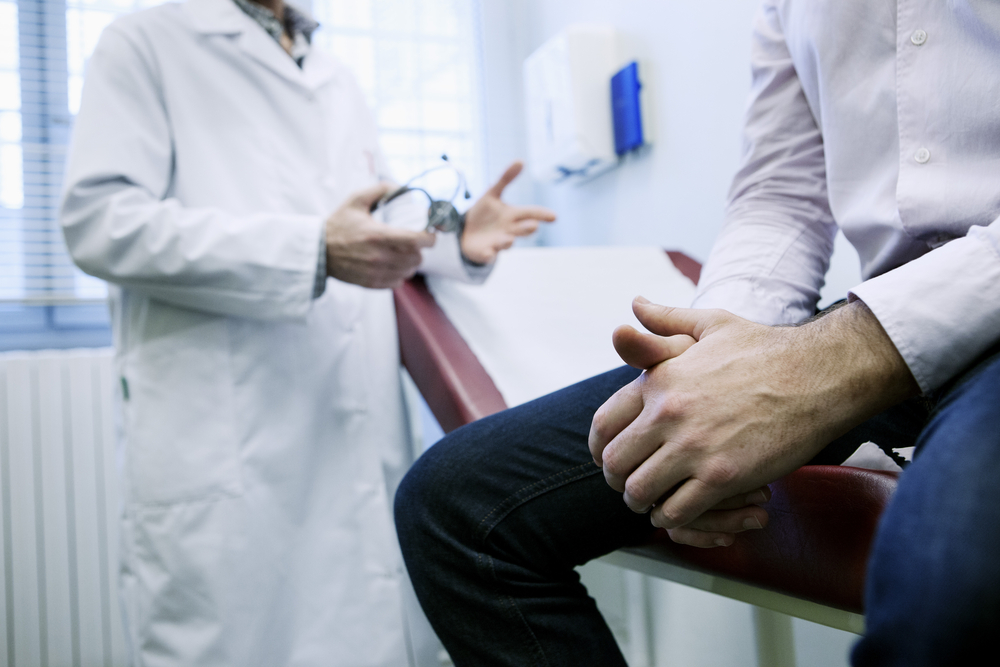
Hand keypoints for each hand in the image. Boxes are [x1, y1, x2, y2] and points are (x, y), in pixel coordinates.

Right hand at [326, 183, 435, 288]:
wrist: (319, 251)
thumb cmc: (338, 224)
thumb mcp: (355, 201)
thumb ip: (379, 190)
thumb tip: (398, 186)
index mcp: (378, 235)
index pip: (416, 240)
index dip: (429, 238)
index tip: (430, 233)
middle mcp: (379, 256)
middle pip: (417, 258)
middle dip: (419, 250)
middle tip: (414, 242)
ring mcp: (376, 272)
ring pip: (409, 272)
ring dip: (410, 263)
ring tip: (403, 254)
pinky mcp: (372, 283)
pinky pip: (398, 283)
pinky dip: (400, 274)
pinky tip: (393, 265)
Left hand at [460, 162, 555, 263]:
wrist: (466, 232)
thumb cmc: (484, 214)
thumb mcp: (492, 194)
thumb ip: (506, 178)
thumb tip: (521, 160)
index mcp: (513, 216)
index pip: (530, 213)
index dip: (542, 215)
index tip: (554, 217)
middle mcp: (509, 230)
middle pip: (521, 229)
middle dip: (527, 228)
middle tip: (533, 225)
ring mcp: (498, 242)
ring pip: (506, 243)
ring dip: (508, 241)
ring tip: (509, 239)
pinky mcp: (485, 252)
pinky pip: (488, 255)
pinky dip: (488, 254)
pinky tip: (488, 253)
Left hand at [608, 299, 767, 546]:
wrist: (818, 374)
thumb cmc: (765, 349)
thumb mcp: (710, 325)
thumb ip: (665, 320)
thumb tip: (635, 303)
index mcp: (658, 380)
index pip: (603, 424)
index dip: (598, 448)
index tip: (607, 458)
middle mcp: (667, 414)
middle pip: (615, 464)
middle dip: (619, 480)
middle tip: (631, 486)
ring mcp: (693, 447)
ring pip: (640, 492)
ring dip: (643, 503)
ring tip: (653, 503)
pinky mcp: (722, 477)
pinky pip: (678, 511)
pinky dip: (673, 518)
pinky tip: (680, 512)